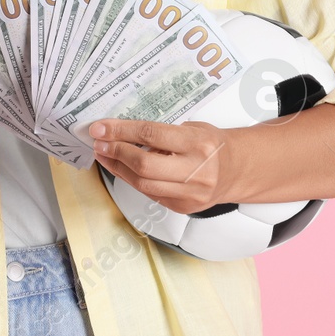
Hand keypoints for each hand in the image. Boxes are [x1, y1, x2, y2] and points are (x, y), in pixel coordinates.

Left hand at [90, 119, 238, 214]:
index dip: (121, 131)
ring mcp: (190, 193)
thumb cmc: (211, 144)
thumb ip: (162, 134)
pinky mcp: (183, 207)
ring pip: (143, 183)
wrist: (235, 170)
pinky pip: (149, 193)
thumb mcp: (192, 128)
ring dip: (117, 168)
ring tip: (104, 155)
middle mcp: (196, 170)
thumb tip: (122, 133)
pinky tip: (121, 169)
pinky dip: (132, 180)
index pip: (151, 135)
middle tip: (99, 142)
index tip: (101, 128)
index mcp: (198, 143)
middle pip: (144, 164)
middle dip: (116, 151)